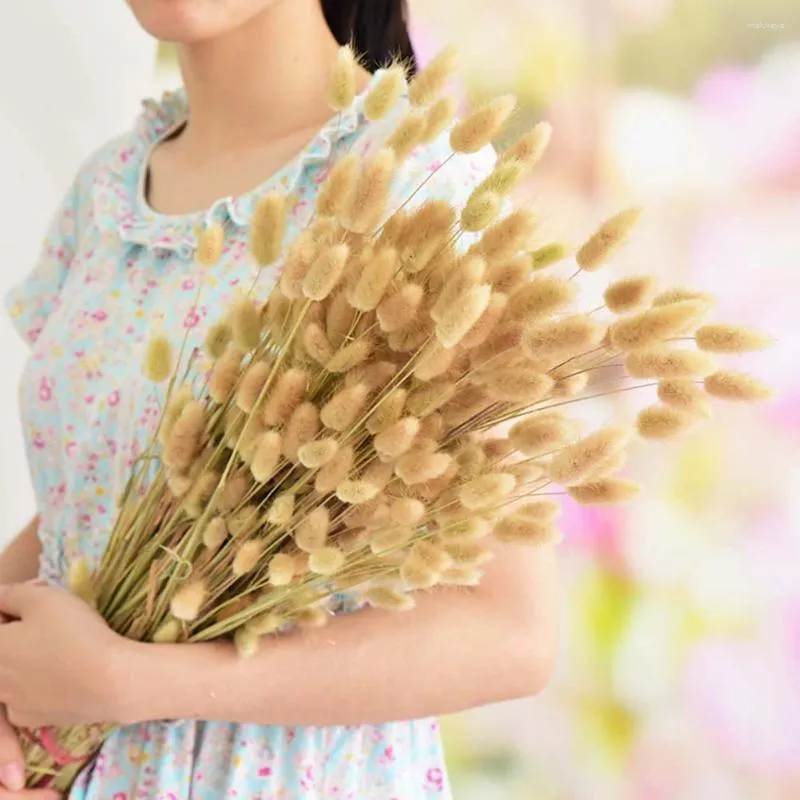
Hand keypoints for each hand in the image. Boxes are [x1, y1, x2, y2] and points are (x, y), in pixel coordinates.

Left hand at [0, 583, 127, 728]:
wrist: (110, 682)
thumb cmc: (75, 634)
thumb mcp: (45, 599)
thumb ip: (12, 594)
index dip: (13, 611)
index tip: (34, 605)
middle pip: (2, 650)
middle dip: (17, 636)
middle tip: (49, 625)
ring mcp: (11, 703)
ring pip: (9, 677)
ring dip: (25, 662)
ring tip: (57, 652)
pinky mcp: (32, 719)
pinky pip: (23, 700)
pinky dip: (34, 689)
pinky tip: (56, 679)